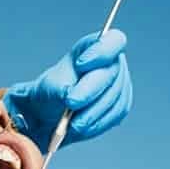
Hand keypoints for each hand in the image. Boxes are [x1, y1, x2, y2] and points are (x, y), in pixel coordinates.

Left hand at [4, 29, 131, 148]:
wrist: (52, 113)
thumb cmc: (51, 91)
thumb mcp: (49, 85)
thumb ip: (60, 85)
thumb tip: (69, 93)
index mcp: (95, 47)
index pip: (113, 41)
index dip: (101, 51)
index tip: (81, 65)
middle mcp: (112, 64)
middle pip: (111, 74)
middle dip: (90, 90)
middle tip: (71, 103)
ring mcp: (119, 85)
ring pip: (114, 97)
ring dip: (92, 112)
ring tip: (72, 123)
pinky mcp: (119, 106)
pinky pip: (115, 115)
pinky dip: (98, 123)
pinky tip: (82, 127)